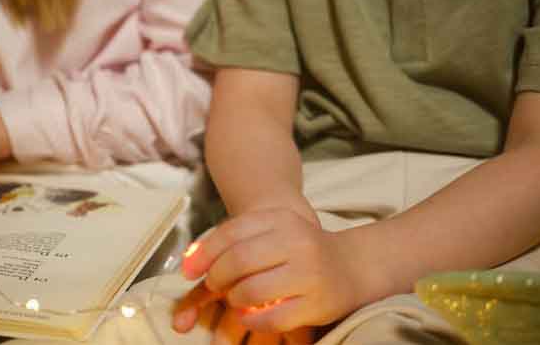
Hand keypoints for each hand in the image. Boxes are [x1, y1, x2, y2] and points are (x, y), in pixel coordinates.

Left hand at [173, 209, 373, 335]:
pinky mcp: (317, 304)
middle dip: (217, 278)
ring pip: (251, 291)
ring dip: (234, 299)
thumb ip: (232, 241)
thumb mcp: (271, 231)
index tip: (188, 270)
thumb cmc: (299, 249)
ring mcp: (309, 273)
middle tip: (216, 286)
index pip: (231, 232)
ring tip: (235, 298)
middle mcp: (297, 242)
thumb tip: (188, 262)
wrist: (351, 265)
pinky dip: (251, 320)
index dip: (203, 253)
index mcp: (282, 219)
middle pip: (238, 261)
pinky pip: (271, 318)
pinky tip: (248, 315)